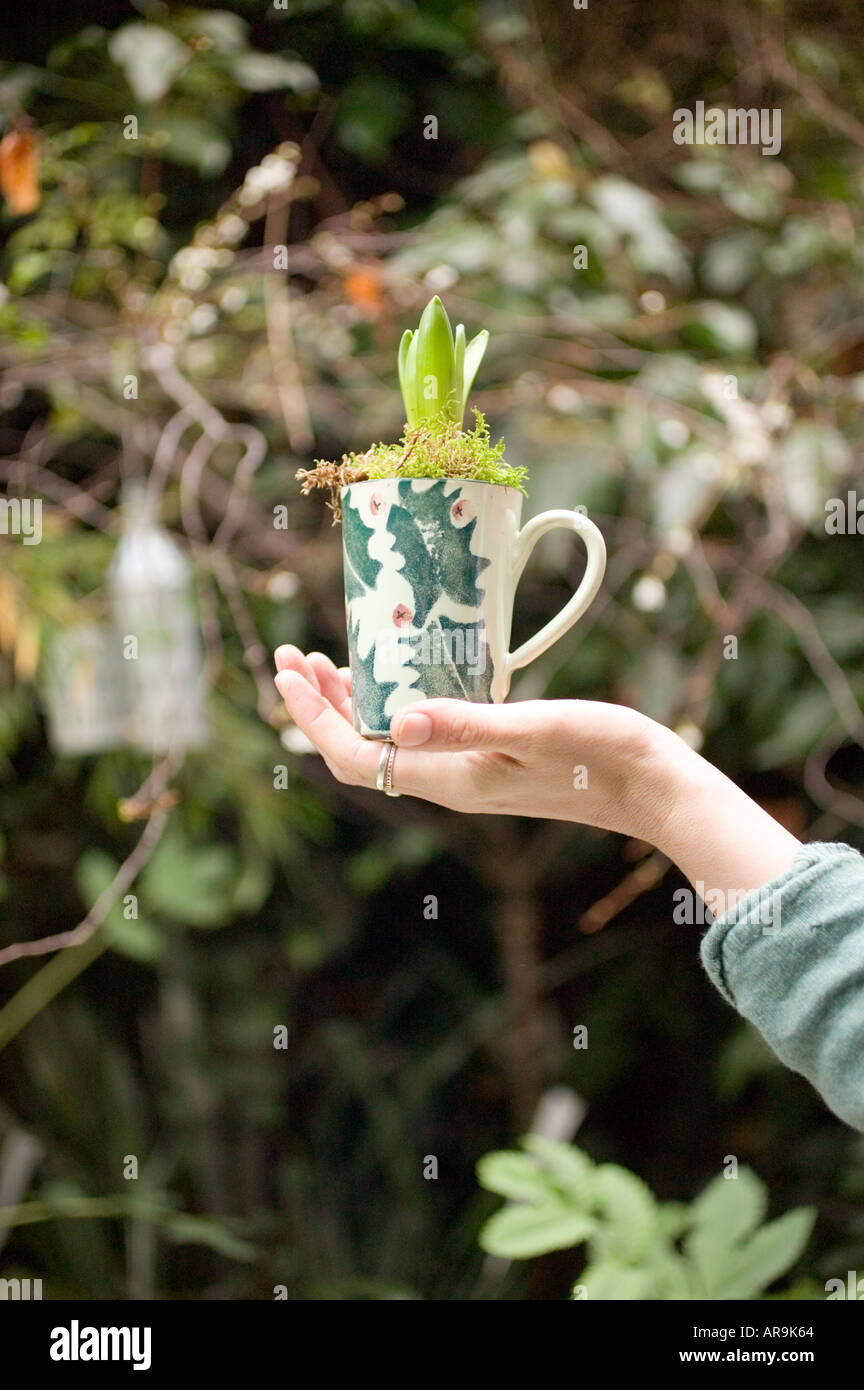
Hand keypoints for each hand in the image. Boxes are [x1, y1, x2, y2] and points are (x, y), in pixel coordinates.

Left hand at [273, 643, 676, 838]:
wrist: (653, 789)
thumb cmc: (601, 755)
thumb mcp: (534, 728)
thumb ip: (467, 724)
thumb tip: (396, 722)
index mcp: (447, 779)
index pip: (355, 755)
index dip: (313, 717)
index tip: (286, 670)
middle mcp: (447, 783)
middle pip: (360, 750)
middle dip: (318, 705)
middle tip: (291, 655)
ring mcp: (466, 775)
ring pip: (387, 744)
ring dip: (350, 704)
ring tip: (325, 662)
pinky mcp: (488, 761)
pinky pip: (419, 737)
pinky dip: (392, 705)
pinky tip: (398, 678)